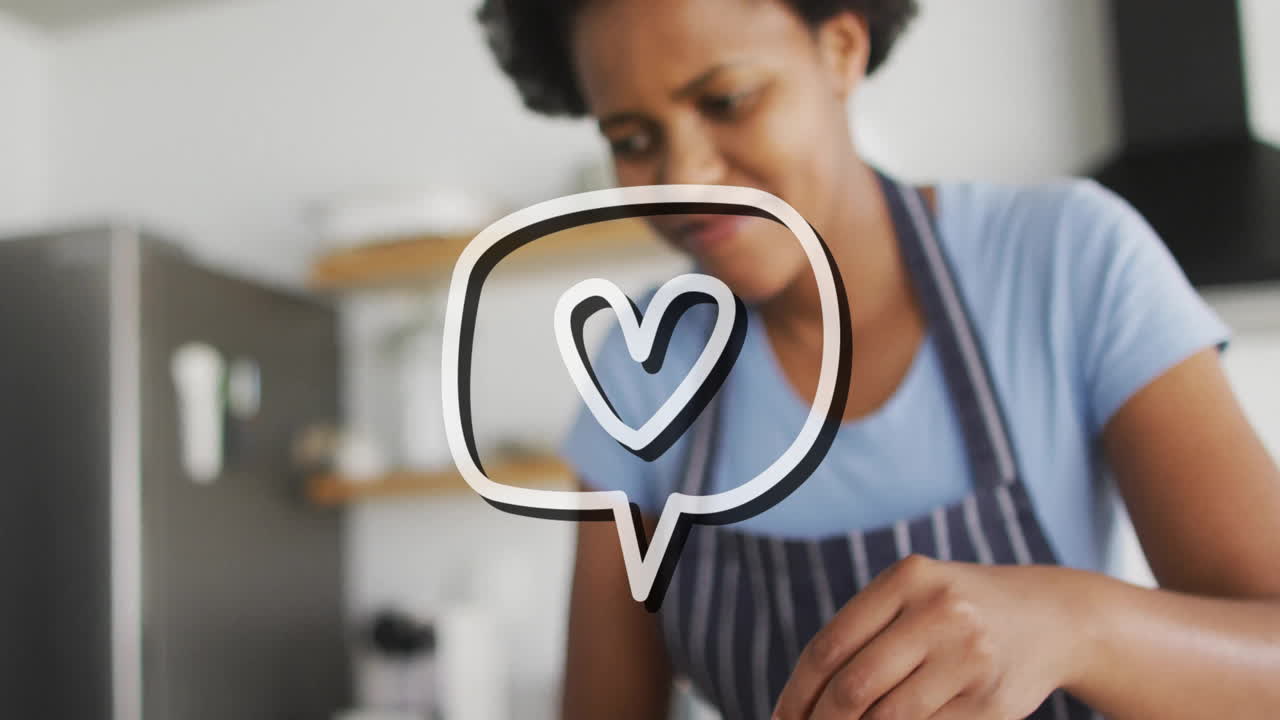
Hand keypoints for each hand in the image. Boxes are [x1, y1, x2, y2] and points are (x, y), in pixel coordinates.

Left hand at [772, 554, 1090, 719]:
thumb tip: (802, 700)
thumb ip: (862, 633)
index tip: (779, 719)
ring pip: (889, 719)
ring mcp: (969, 658)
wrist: (1052, 617)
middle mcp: (939, 613)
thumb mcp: (913, 596)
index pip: (830, 646)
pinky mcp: (991, 702)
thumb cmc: (958, 610)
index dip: (797, 693)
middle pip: (854, 687)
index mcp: (907, 579)